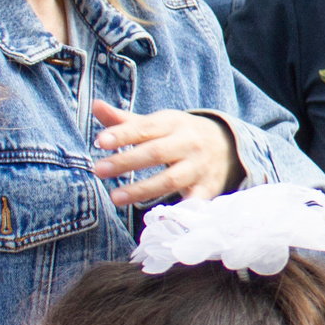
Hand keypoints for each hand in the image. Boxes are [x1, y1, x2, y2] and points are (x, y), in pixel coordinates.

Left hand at [90, 102, 238, 205]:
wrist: (229, 146)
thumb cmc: (181, 135)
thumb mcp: (158, 123)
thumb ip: (126, 120)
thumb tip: (96, 106)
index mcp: (173, 123)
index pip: (146, 127)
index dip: (123, 134)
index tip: (100, 142)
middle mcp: (188, 143)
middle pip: (156, 153)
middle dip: (126, 162)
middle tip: (98, 170)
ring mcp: (198, 167)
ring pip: (170, 179)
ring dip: (142, 189)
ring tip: (115, 197)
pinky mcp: (207, 188)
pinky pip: (192, 202)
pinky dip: (177, 211)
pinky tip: (156, 219)